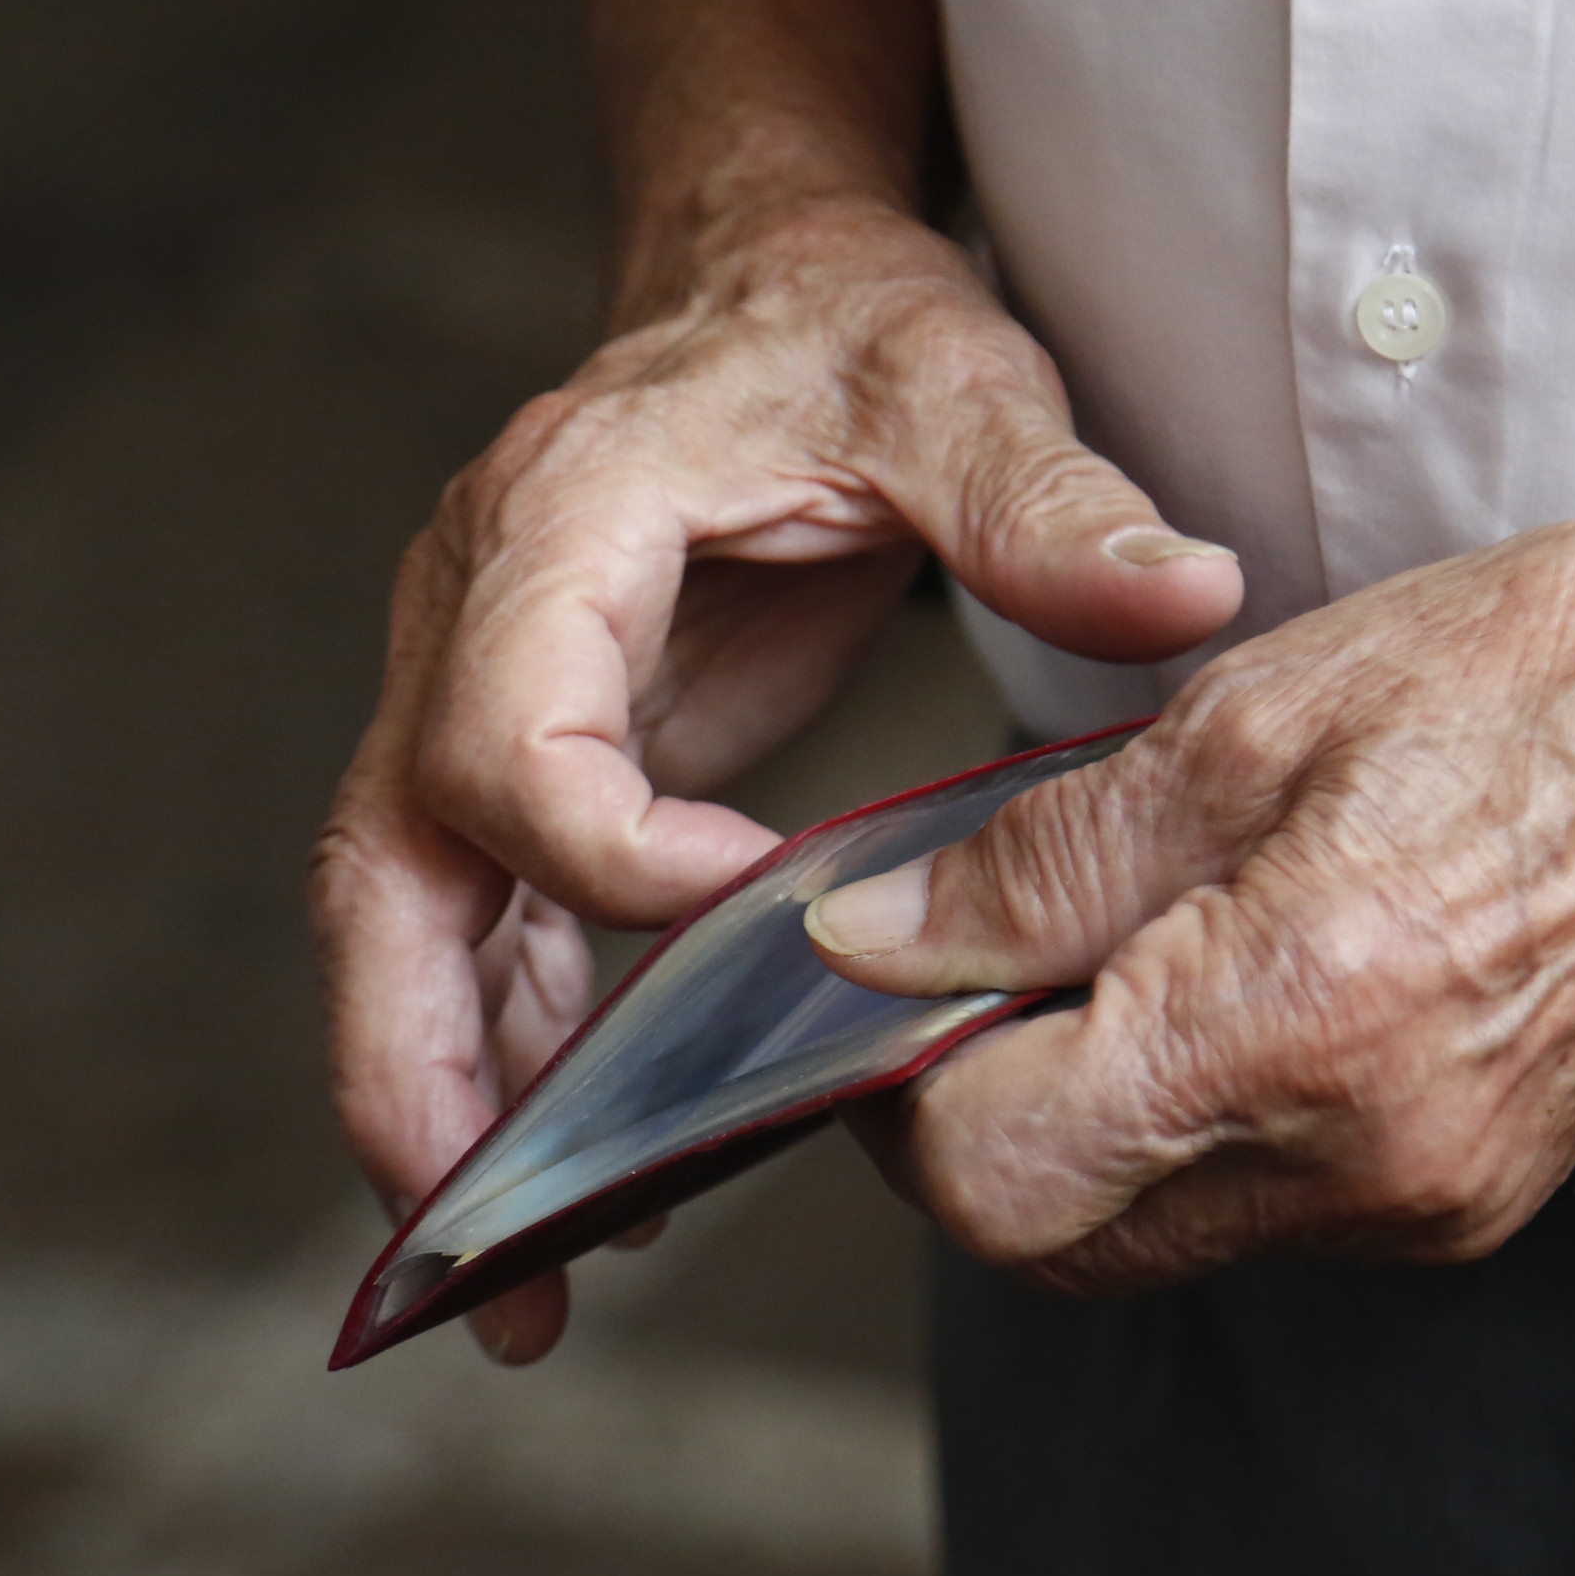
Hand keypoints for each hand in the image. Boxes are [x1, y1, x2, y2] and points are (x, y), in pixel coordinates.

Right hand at [314, 196, 1244, 1359]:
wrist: (762, 278)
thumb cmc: (843, 331)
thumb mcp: (955, 389)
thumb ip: (1050, 500)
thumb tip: (1186, 594)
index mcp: (556, 526)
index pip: (509, 732)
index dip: (607, 854)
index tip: (752, 917)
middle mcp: (472, 619)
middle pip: (388, 870)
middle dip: (417, 1063)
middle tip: (486, 1236)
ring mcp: (480, 698)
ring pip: (409, 931)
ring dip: (447, 1110)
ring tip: (527, 1298)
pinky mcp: (533, 765)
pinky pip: (488, 936)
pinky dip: (520, 1064)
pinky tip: (592, 1195)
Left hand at [804, 458, 1574, 1294]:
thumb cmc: (1549, 675)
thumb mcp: (1252, 718)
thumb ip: (1043, 859)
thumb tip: (877, 941)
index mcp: (1289, 1028)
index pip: (990, 1169)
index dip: (892, 1088)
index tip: (884, 981)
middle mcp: (1358, 1162)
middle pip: (1055, 1235)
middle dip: (971, 1123)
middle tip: (970, 974)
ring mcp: (1425, 1202)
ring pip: (1155, 1231)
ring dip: (1083, 1125)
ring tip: (1110, 955)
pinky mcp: (1470, 1199)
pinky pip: (1265, 1210)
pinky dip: (1198, 1125)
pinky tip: (1226, 989)